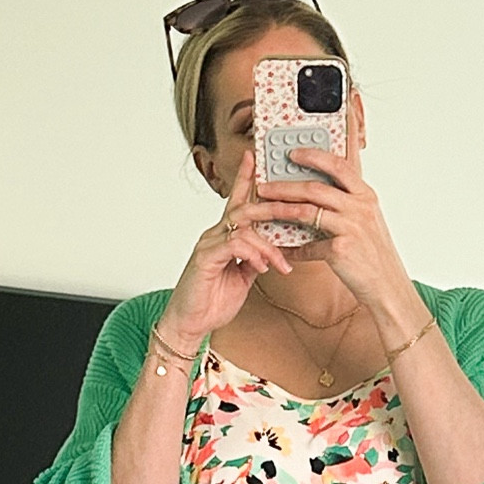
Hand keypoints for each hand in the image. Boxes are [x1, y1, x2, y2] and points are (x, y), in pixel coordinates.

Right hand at [162, 149, 304, 348]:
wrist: (189, 324)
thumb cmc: (211, 302)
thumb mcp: (242, 279)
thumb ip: (254, 261)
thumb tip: (271, 253)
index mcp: (224, 237)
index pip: (237, 202)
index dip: (245, 179)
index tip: (256, 158)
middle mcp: (214, 235)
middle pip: (245, 207)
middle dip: (272, 206)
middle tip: (294, 207)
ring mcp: (208, 244)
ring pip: (244, 227)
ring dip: (267, 243)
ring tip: (280, 262)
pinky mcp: (205, 258)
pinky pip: (235, 245)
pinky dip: (253, 254)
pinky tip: (261, 267)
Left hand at [254, 148, 418, 328]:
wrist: (388, 286)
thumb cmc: (375, 255)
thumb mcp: (368, 221)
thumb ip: (348, 204)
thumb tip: (319, 193)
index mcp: (365, 196)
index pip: (338, 166)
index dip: (313, 156)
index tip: (292, 154)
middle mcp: (359, 207)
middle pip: (314, 188)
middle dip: (284, 186)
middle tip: (264, 187)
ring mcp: (350, 228)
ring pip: (306, 212)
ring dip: (280, 209)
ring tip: (262, 209)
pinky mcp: (341, 250)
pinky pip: (309, 246)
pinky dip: (293, 249)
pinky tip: (282, 250)